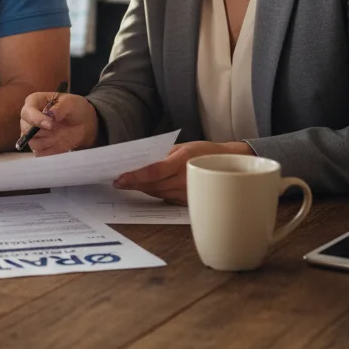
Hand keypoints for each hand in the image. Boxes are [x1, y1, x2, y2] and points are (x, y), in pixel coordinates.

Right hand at [19, 92, 98, 154]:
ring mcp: (35, 134)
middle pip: (25, 129)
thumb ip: (60, 107)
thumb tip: (50, 114)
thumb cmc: (75, 108)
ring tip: (59, 135)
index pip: (27, 112)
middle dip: (40, 132)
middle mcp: (31, 118)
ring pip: (32, 142)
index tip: (50, 124)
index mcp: (34, 102)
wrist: (84, 123)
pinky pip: (39, 153)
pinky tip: (60, 144)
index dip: (36, 119)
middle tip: (55, 130)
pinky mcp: (41, 146)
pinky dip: (49, 151)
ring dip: (46, 141)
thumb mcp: (71, 103)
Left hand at [115, 140, 253, 203]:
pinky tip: (144, 188)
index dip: (135, 176)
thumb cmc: (204, 151)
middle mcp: (184, 180)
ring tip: (126, 183)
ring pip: (157, 193)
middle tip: (117, 181)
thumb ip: (163, 155)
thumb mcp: (183, 147)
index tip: (120, 178)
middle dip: (133, 183)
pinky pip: (166, 198)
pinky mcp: (189, 202)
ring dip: (141, 189)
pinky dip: (154, 192)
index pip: (153, 172)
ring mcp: (187, 194)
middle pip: (152, 185)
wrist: (230, 165)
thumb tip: (141, 161)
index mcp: (182, 162)